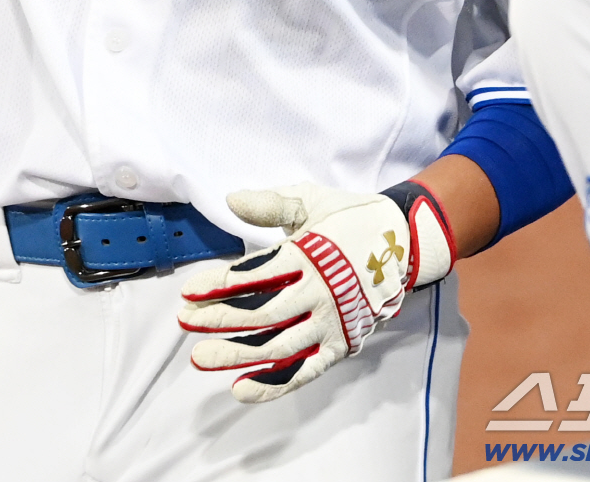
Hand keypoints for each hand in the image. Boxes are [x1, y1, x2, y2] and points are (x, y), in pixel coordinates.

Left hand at [178, 181, 453, 403]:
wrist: (405, 241)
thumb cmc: (350, 218)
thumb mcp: (312, 201)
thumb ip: (271, 205)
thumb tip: (231, 201)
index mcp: (310, 254)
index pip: (254, 274)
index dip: (218, 284)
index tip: (188, 292)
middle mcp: (319, 291)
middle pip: (260, 313)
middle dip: (218, 319)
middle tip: (184, 322)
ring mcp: (331, 322)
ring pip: (276, 346)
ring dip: (236, 354)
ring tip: (200, 357)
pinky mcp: (342, 345)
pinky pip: (304, 371)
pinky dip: (273, 384)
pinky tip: (241, 388)